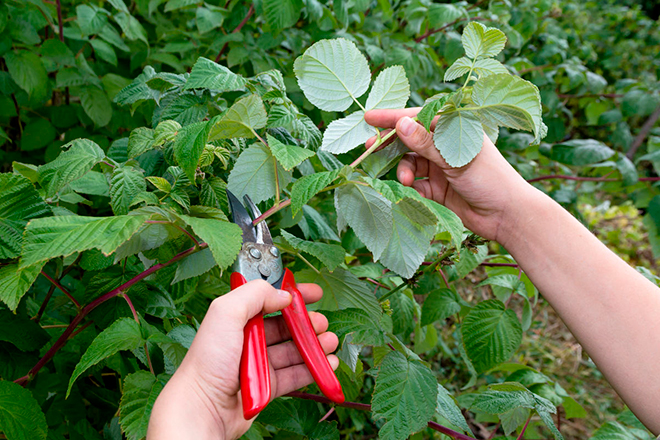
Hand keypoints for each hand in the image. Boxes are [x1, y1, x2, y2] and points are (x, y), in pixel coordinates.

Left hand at [148, 280, 338, 439]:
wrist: (203, 408)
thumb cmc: (208, 361)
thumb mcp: (225, 313)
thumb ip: (254, 294)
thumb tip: (283, 294)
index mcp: (236, 318)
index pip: (268, 299)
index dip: (292, 294)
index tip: (314, 293)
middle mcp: (247, 339)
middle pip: (285, 326)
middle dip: (307, 322)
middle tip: (323, 322)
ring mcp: (258, 363)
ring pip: (293, 350)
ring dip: (314, 345)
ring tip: (330, 342)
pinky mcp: (267, 386)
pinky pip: (295, 375)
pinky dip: (313, 369)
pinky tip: (327, 365)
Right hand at [365, 108, 534, 243]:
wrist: (506, 215)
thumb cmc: (489, 178)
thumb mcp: (454, 158)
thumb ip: (426, 142)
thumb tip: (401, 123)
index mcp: (454, 129)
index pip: (418, 117)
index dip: (393, 117)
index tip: (369, 118)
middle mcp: (444, 146)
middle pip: (410, 140)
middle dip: (391, 145)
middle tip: (371, 150)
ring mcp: (440, 167)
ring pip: (410, 163)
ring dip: (403, 170)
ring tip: (406, 181)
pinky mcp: (436, 189)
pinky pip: (415, 185)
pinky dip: (410, 188)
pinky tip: (411, 192)